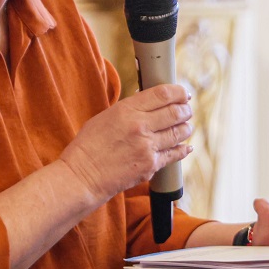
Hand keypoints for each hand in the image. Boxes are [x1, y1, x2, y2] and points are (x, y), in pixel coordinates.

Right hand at [58, 83, 193, 201]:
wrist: (81, 176)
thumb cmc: (89, 146)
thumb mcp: (106, 117)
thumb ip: (129, 109)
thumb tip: (150, 101)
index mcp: (127, 110)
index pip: (163, 94)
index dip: (179, 92)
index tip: (184, 94)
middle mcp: (140, 126)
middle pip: (176, 112)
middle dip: (186, 109)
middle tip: (187, 110)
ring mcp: (147, 147)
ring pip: (179, 132)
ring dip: (186, 128)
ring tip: (185, 126)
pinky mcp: (151, 165)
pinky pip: (175, 154)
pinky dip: (183, 149)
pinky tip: (185, 146)